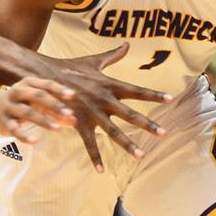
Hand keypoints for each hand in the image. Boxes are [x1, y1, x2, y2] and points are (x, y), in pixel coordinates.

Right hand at [0, 77, 78, 146]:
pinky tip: (35, 141)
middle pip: (37, 96)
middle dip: (54, 105)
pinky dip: (24, 135)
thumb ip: (55, 109)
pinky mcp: (4, 122)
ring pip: (27, 112)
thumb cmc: (22, 102)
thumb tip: (73, 121)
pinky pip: (14, 129)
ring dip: (44, 120)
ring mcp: (9, 106)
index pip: (46, 84)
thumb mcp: (36, 101)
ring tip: (58, 129)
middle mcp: (17, 92)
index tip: (72, 96)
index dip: (59, 90)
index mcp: (27, 83)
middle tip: (68, 114)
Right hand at [21, 44, 164, 170]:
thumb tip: (126, 44)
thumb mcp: (93, 61)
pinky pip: (89, 143)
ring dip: (127, 145)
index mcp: (110, 85)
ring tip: (141, 156)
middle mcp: (104, 100)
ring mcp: (92, 113)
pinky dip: (94, 157)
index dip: (154, 95)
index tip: (171, 99)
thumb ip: (112, 55)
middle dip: (148, 124)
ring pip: (113, 132)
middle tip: (163, 133)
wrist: (45, 76)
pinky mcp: (78, 123)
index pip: (137, 91)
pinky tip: (101, 171)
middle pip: (130, 114)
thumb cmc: (70, 68)